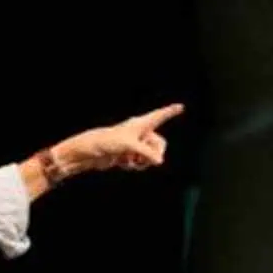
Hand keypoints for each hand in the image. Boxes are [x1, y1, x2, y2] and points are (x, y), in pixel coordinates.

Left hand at [54, 102, 181, 174]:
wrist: (91, 152)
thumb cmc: (109, 141)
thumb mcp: (130, 146)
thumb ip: (147, 153)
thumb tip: (159, 162)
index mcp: (140, 124)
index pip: (159, 116)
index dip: (170, 112)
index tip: (181, 106)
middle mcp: (139, 133)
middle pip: (160, 143)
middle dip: (156, 153)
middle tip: (150, 160)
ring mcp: (135, 144)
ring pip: (151, 155)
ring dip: (145, 162)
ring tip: (133, 161)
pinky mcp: (129, 155)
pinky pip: (142, 163)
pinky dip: (136, 165)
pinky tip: (125, 163)